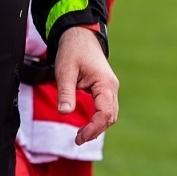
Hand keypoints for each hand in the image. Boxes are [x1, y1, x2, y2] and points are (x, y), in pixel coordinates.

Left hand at [54, 25, 118, 144]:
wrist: (79, 36)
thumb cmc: (72, 51)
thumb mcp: (65, 71)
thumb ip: (66, 92)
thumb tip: (64, 113)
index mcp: (105, 84)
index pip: (105, 113)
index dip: (94, 128)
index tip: (80, 137)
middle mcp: (112, 87)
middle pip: (110, 117)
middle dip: (96, 130)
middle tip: (77, 139)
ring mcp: (110, 89)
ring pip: (110, 114)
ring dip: (97, 126)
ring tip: (80, 135)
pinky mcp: (105, 89)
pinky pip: (106, 109)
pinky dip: (98, 119)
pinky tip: (86, 125)